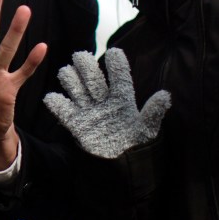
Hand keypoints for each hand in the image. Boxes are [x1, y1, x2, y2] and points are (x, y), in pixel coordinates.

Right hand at [44, 48, 169, 158]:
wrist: (118, 166)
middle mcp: (103, 100)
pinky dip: (55, 103)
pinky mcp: (75, 122)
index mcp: (122, 99)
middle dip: (85, 64)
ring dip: (70, 78)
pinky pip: (62, 110)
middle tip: (80, 57)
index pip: (119, 78)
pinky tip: (53, 98)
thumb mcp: (146, 130)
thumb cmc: (135, 144)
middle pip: (92, 76)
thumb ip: (153, 113)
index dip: (117, 65)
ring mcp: (88, 109)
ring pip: (75, 86)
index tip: (114, 53)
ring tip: (67, 74)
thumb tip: (165, 95)